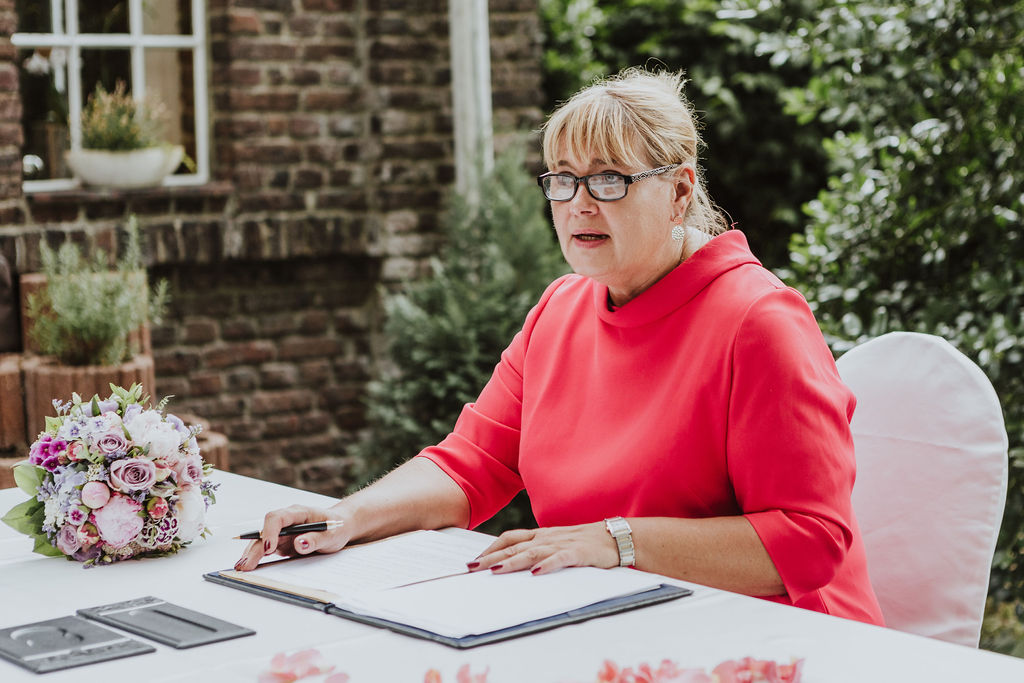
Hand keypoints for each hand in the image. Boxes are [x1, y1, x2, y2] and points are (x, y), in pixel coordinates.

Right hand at [233, 504, 351, 570]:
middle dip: (255, 548)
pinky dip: (256, 557)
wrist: (340, 527)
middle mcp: (286, 521)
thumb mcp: (332, 535)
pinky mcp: (281, 542)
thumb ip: (316, 539)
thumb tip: (299, 544)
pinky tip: (248, 566)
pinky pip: (265, 549)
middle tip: (245, 565)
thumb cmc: (336, 527)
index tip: (269, 549)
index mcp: (298, 513)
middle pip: (264, 531)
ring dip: (251, 553)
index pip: (277, 518)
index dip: (270, 532)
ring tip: (241, 568)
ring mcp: (282, 532)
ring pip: (261, 541)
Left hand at [467, 523, 619, 575]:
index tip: (474, 559)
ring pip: (532, 552)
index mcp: (542, 534)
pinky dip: (547, 565)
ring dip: (512, 561)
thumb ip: (539, 550)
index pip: (510, 538)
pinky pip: (560, 558)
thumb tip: (516, 564)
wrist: (616, 537)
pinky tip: (536, 573)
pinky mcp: (578, 553)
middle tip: (472, 568)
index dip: (491, 547)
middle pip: (514, 546)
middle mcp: (548, 537)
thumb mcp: (558, 544)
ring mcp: (562, 544)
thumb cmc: (586, 542)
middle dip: (491, 557)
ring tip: (495, 571)